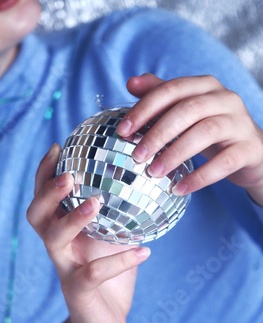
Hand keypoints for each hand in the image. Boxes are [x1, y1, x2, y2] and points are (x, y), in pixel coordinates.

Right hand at [26, 144, 150, 322]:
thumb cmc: (109, 279)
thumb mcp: (113, 241)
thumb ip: (117, 217)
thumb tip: (143, 181)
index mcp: (63, 233)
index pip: (44, 198)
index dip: (44, 174)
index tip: (58, 147)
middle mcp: (58, 248)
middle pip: (36, 215)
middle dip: (48, 192)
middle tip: (70, 175)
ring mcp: (65, 270)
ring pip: (54, 240)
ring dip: (73, 219)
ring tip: (97, 202)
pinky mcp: (78, 293)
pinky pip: (93, 273)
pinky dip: (119, 261)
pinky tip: (144, 252)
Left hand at [116, 73, 262, 204]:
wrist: (251, 153)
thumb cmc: (211, 131)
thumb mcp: (186, 113)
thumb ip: (162, 96)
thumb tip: (131, 83)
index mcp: (205, 86)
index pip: (171, 89)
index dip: (144, 109)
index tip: (122, 131)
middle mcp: (225, 99)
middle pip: (187, 109)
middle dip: (157, 133)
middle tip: (136, 156)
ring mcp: (240, 123)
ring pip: (206, 132)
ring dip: (175, 154)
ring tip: (153, 173)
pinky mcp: (249, 149)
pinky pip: (224, 162)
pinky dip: (200, 177)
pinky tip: (178, 189)